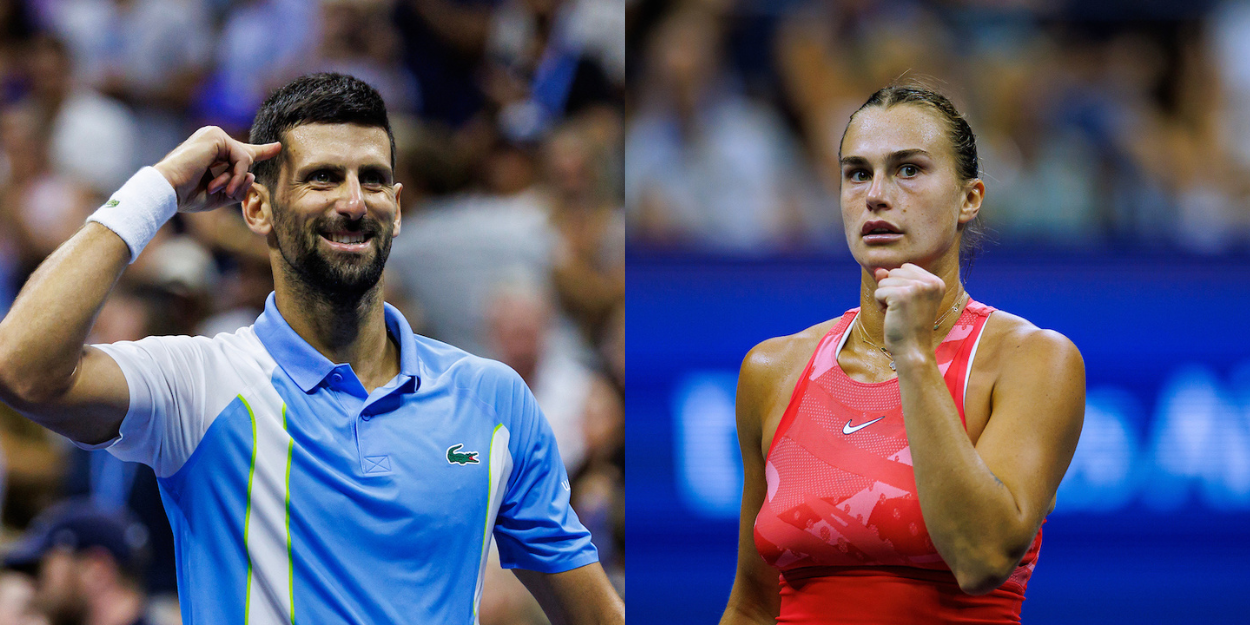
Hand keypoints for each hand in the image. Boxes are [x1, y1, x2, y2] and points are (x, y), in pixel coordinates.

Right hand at [153, 126, 281, 212]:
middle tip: (215, 188)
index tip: (278, 147)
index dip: (262, 150)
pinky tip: (223, 185)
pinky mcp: (216, 136)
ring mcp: (215, 134)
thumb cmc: (187, 194)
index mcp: (212, 151)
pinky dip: (236, 175)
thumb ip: (239, 187)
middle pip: (246, 157)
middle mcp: (214, 139)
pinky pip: (242, 158)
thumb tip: (253, 175)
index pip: (242, 150)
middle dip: (236, 179)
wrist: (168, 190)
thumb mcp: (220, 195)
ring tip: (216, 188)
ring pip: (245, 160)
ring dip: (234, 180)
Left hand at [872, 263, 946, 355]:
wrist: (913, 349)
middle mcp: (930, 282)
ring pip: (884, 280)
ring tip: (898, 313)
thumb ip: (894, 280)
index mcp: (936, 282)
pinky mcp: (901, 295)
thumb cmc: (909, 326)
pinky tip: (892, 316)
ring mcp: (916, 288)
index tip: (910, 304)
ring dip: (885, 298)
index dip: (900, 285)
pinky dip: (880, 305)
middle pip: (894, 272)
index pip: (905, 267)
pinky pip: (878, 291)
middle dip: (892, 290)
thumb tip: (878, 269)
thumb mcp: (904, 299)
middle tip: (904, 310)